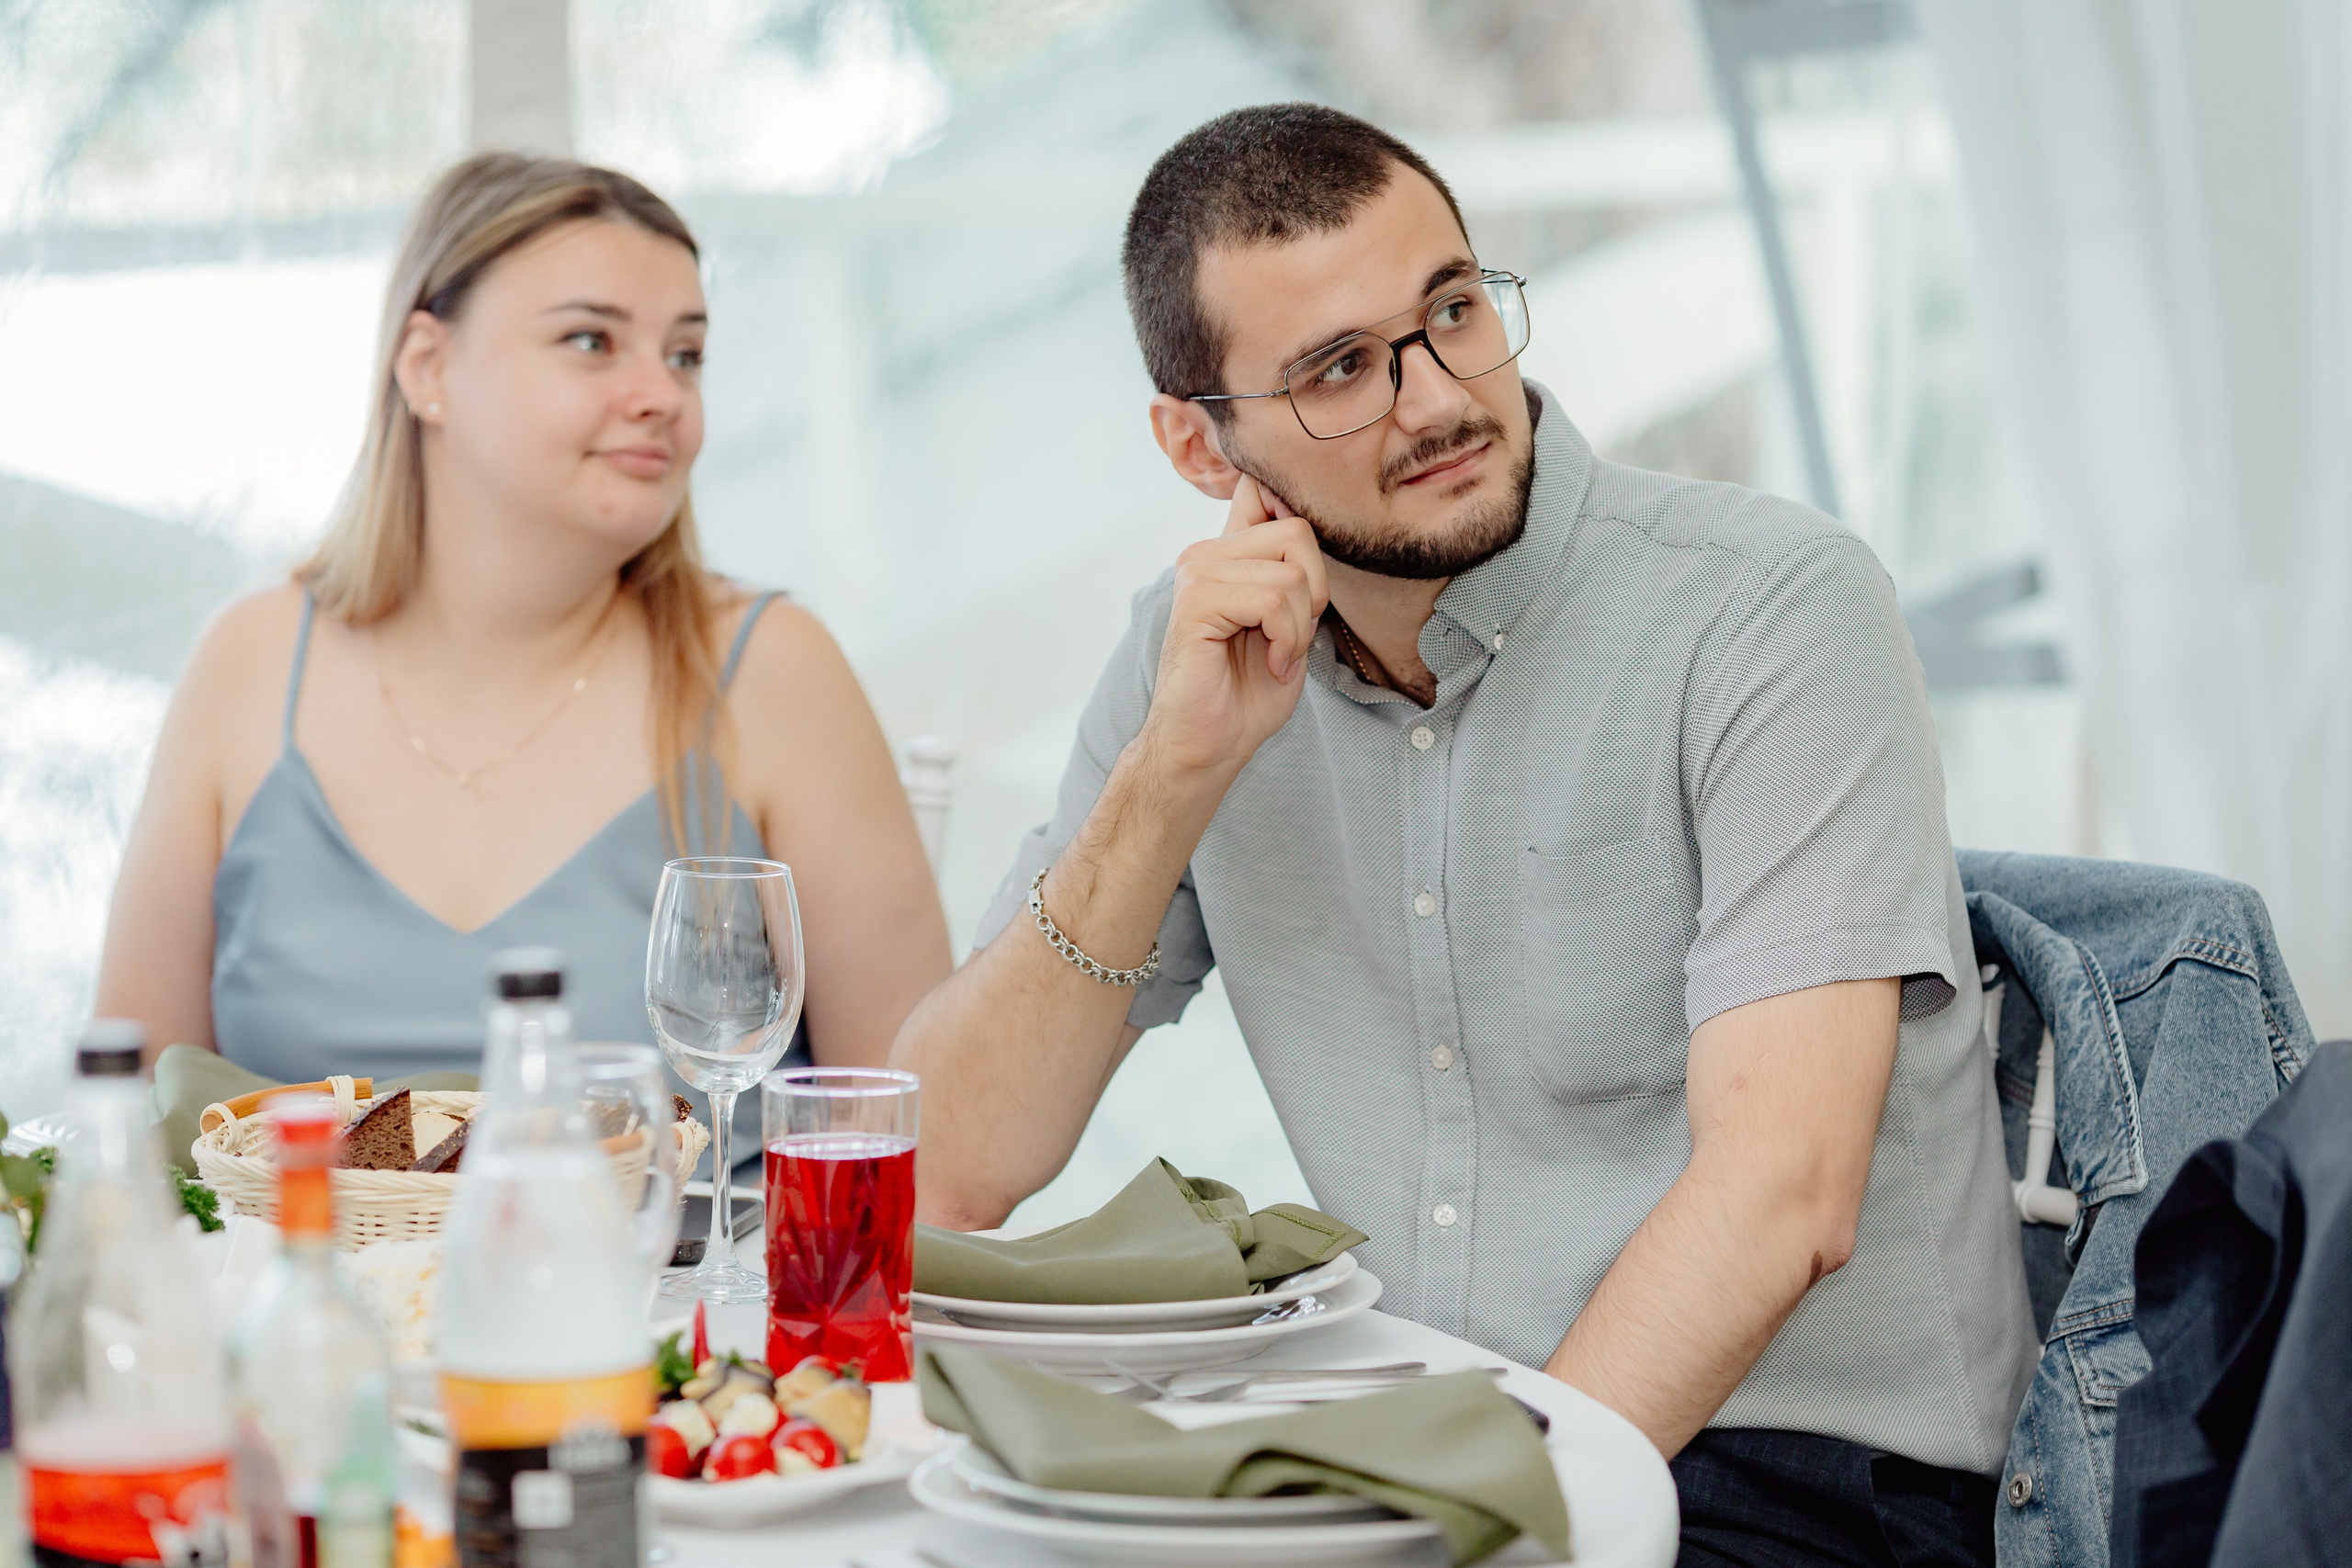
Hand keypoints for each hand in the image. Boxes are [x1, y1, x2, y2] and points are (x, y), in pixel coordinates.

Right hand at [1139, 475, 1329, 781]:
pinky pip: (1270, 599)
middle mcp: (1207, 553)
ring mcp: (1197, 572)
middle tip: (1292, 636)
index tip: (1302, 577)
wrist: (1210, 744)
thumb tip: (1313, 529)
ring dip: (1298, 626)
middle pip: (1297, 531)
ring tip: (1277, 655)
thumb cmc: (1249, 692)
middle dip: (1312, 592)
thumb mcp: (1289, 622)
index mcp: (1228, 553)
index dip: (1296, 510)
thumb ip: (1295, 574)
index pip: (1263, 488)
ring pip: (1288, 572)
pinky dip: (1285, 639)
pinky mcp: (1195, 601)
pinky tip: (1271, 663)